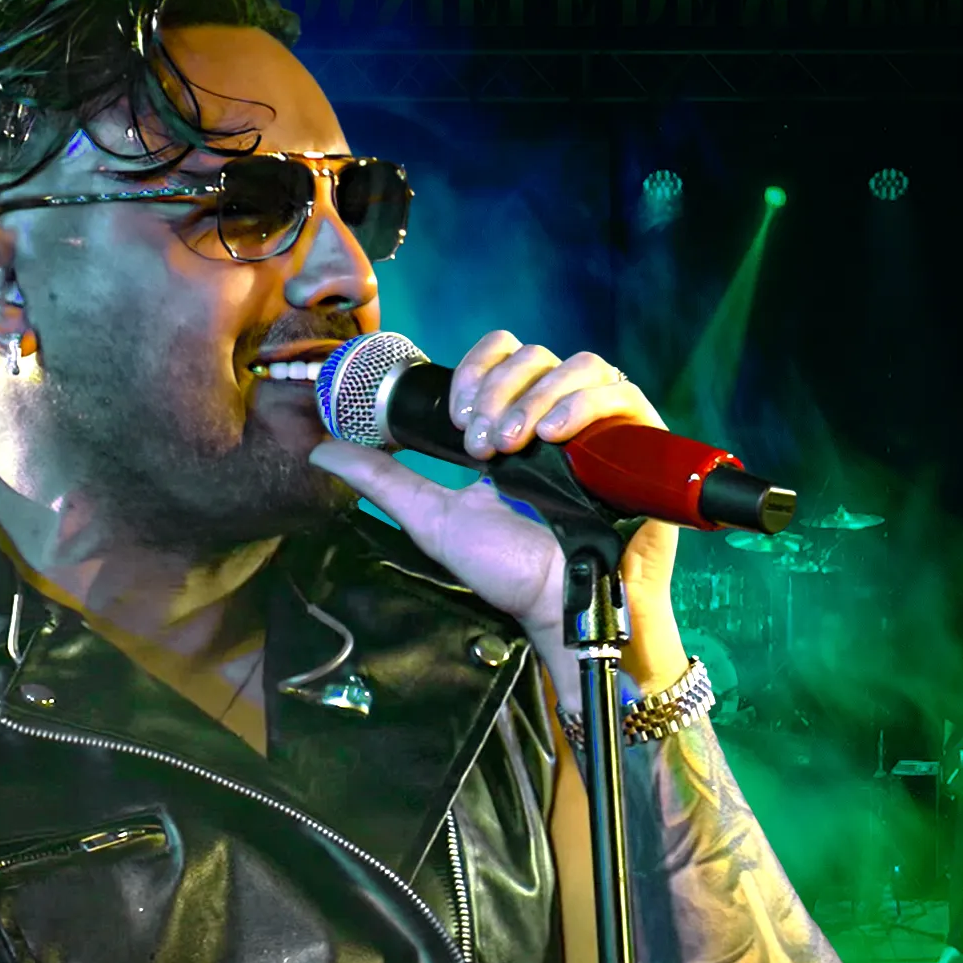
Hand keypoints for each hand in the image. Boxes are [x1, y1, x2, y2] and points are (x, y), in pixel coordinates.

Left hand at [308, 331, 686, 700]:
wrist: (559, 607)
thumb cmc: (508, 571)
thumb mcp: (433, 518)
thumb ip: (382, 479)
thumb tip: (321, 448)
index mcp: (516, 424)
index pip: (501, 357)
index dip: (476, 372)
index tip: (458, 421)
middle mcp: (561, 416)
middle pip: (535, 355)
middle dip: (499, 390)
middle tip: (481, 444)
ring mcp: (602, 427)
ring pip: (579, 366)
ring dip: (537, 395)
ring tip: (517, 444)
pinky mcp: (640, 442)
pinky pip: (621, 393)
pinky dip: (584, 403)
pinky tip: (556, 435)